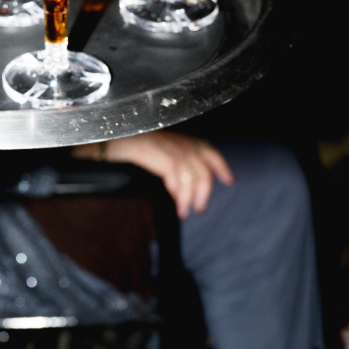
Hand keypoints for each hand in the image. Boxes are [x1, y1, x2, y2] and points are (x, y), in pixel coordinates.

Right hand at [72, 130, 233, 217]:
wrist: (118, 138)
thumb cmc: (135, 142)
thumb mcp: (160, 146)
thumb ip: (174, 156)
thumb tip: (182, 178)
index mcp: (184, 138)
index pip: (211, 151)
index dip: (221, 166)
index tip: (229, 180)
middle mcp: (183, 143)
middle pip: (205, 171)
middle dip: (204, 192)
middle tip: (200, 207)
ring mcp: (176, 150)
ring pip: (194, 180)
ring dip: (190, 198)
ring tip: (185, 211)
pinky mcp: (167, 159)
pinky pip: (179, 182)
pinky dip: (179, 196)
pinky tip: (176, 205)